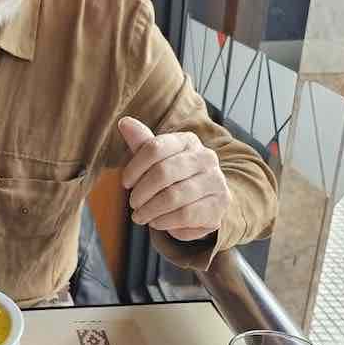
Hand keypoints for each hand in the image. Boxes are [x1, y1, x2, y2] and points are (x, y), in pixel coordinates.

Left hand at [118, 117, 231, 241]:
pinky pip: (185, 214)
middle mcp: (206, 157)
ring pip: (173, 196)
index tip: (125, 183)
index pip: (154, 148)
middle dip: (141, 192)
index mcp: (188, 141)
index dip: (134, 168)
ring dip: (150, 210)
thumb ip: (141, 143)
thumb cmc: (172, 178)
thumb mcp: (155, 160)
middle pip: (163, 172)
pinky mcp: (219, 205)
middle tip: (132, 204)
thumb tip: (124, 122)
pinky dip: (164, 221)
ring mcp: (216, 181)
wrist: (201, 203)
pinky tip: (156, 222)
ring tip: (140, 216)